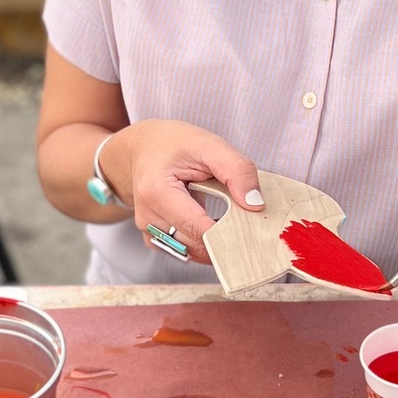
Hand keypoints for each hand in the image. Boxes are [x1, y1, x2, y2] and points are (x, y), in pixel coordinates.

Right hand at [100, 121, 264, 266]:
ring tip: (229, 221)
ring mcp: (148, 231)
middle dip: (225, 239)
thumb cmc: (173, 144)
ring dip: (214, 242)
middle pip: (196, 245)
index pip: (198, 229)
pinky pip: (185, 250)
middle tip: (248, 224)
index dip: (229, 233)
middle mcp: (147, 217)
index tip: (253, 228)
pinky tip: (212, 225)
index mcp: (156, 192)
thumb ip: (236, 170)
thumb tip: (255, 204)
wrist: (142, 148)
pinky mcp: (154, 238)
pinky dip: (203, 243)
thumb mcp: (208, 144)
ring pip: (192, 253)